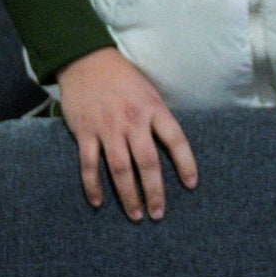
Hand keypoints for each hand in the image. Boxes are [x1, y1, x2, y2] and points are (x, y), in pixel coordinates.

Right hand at [54, 47, 198, 220]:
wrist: (86, 61)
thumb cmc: (124, 78)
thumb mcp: (151, 91)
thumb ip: (159, 117)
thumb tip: (171, 146)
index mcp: (154, 109)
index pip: (176, 140)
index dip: (186, 164)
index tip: (191, 185)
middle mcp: (132, 121)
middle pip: (147, 163)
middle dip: (154, 191)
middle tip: (158, 213)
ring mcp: (107, 128)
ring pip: (120, 169)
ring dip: (128, 195)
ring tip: (136, 215)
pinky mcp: (84, 132)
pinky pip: (89, 164)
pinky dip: (93, 185)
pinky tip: (99, 202)